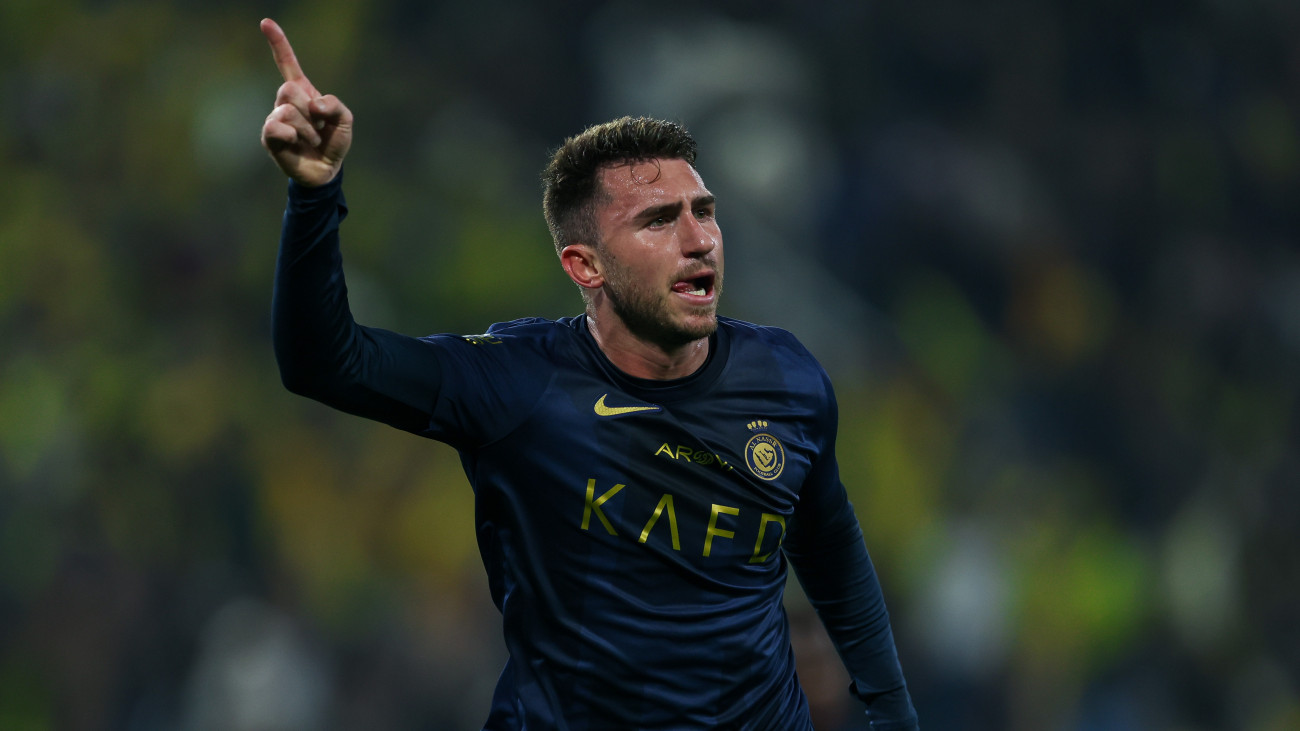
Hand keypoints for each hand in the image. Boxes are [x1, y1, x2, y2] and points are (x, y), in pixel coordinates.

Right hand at [259, 18, 351, 186]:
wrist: (326, 170)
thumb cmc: (333, 142)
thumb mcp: (345, 120)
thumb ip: (335, 105)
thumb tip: (313, 105)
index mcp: (303, 92)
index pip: (287, 64)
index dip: (278, 43)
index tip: (266, 22)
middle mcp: (285, 102)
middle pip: (288, 89)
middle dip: (309, 110)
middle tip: (318, 127)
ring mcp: (275, 119)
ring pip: (286, 109)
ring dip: (307, 128)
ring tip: (311, 140)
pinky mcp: (270, 137)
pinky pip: (277, 126)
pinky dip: (293, 135)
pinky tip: (296, 144)